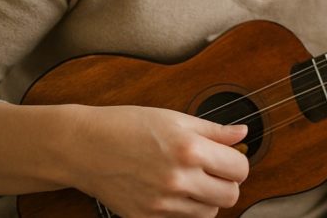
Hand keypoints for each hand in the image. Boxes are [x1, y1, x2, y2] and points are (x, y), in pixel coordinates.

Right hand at [70, 105, 249, 216]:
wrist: (84, 147)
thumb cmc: (127, 126)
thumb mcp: (176, 119)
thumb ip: (214, 130)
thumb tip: (242, 133)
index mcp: (189, 150)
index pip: (239, 168)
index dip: (238, 163)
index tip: (229, 159)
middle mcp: (178, 179)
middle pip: (230, 196)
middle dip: (227, 183)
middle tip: (214, 172)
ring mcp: (161, 204)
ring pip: (209, 213)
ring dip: (207, 199)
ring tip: (193, 181)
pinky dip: (185, 210)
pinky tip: (175, 193)